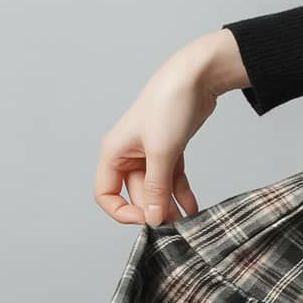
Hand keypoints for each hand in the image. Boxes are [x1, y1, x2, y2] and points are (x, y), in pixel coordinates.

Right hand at [92, 31, 242, 226]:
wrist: (196, 77)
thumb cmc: (170, 104)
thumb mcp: (161, 152)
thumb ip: (156, 188)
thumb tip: (152, 218)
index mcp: (114, 153)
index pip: (106, 194)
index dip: (122, 212)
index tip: (147, 220)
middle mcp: (128, 154)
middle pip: (136, 194)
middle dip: (154, 209)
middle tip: (176, 226)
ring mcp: (149, 152)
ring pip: (156, 188)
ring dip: (169, 204)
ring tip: (187, 221)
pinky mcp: (170, 149)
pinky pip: (172, 178)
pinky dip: (181, 192)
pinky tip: (193, 207)